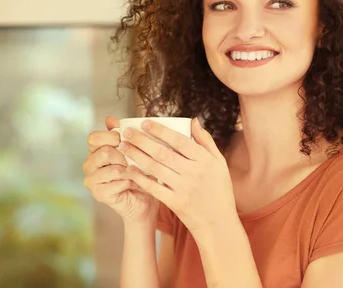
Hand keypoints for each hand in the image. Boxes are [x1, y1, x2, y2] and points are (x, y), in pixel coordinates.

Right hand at [83, 116, 159, 224]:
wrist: (145, 198)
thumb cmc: (139, 171)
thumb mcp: (135, 149)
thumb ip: (122, 133)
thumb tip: (110, 118)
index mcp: (96, 150)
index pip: (94, 137)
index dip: (111, 137)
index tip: (126, 139)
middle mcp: (90, 164)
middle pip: (103, 152)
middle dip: (124, 155)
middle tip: (134, 160)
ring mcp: (92, 180)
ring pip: (111, 168)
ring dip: (129, 170)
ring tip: (136, 172)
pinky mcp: (98, 193)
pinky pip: (116, 183)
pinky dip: (129, 182)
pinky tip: (134, 184)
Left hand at [119, 118, 237, 238]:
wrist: (218, 223)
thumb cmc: (219, 190)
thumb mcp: (219, 163)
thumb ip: (206, 141)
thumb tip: (193, 120)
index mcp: (205, 160)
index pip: (179, 140)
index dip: (161, 130)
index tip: (145, 122)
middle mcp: (194, 173)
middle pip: (163, 153)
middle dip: (142, 140)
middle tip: (127, 132)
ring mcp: (184, 188)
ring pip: (155, 168)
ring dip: (137, 156)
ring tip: (123, 147)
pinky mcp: (175, 203)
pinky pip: (154, 188)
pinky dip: (140, 178)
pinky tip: (129, 169)